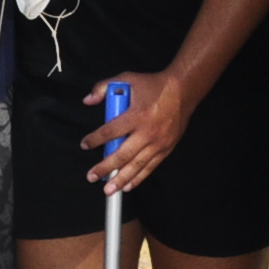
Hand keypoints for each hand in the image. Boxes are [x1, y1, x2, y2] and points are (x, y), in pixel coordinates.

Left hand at [87, 71, 189, 191]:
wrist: (183, 90)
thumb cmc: (153, 85)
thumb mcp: (127, 78)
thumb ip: (103, 87)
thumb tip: (87, 100)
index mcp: (135, 115)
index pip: (110, 131)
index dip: (95, 140)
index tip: (85, 145)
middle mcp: (146, 132)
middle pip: (122, 155)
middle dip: (105, 168)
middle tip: (92, 176)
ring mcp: (157, 142)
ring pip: (136, 165)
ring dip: (121, 179)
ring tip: (109, 190)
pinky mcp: (166, 148)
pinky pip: (150, 167)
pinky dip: (139, 178)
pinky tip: (128, 186)